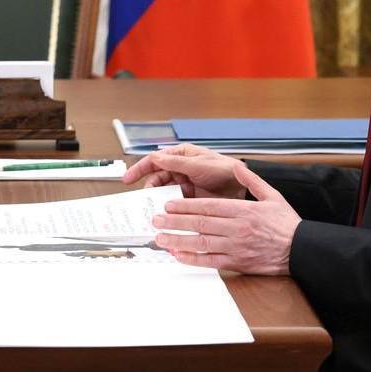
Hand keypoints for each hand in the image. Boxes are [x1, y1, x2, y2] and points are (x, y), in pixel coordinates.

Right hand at [123, 145, 246, 199]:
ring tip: (154, 208)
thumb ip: (175, 162)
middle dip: (149, 188)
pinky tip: (165, 215)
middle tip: (145, 199)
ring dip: (157, 200)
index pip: (154, 161)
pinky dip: (168, 209)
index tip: (127, 179)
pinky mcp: (189, 199)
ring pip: (163, 192)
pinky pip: (173, 203)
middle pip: (156, 179)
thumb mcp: (198, 164)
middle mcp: (180, 170)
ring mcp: (184, 185)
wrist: (242, 188)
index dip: (139, 169)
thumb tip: (155, 158)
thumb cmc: (224, 169)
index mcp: (180, 156)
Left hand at [151, 162, 300, 274]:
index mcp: (243, 210)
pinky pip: (209, 262)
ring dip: (178, 240)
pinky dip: (192, 259)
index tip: (169, 205)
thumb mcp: (273, 196)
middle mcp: (237, 229)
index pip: (208, 207)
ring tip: (160, 238)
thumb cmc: (286, 224)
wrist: (301, 250)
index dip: (185, 206)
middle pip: (200, 224)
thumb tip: (237, 165)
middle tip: (156, 219)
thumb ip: (252, 180)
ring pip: (201, 243)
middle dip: (174, 221)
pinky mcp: (236, 263)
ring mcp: (235, 247)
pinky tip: (178, 255)